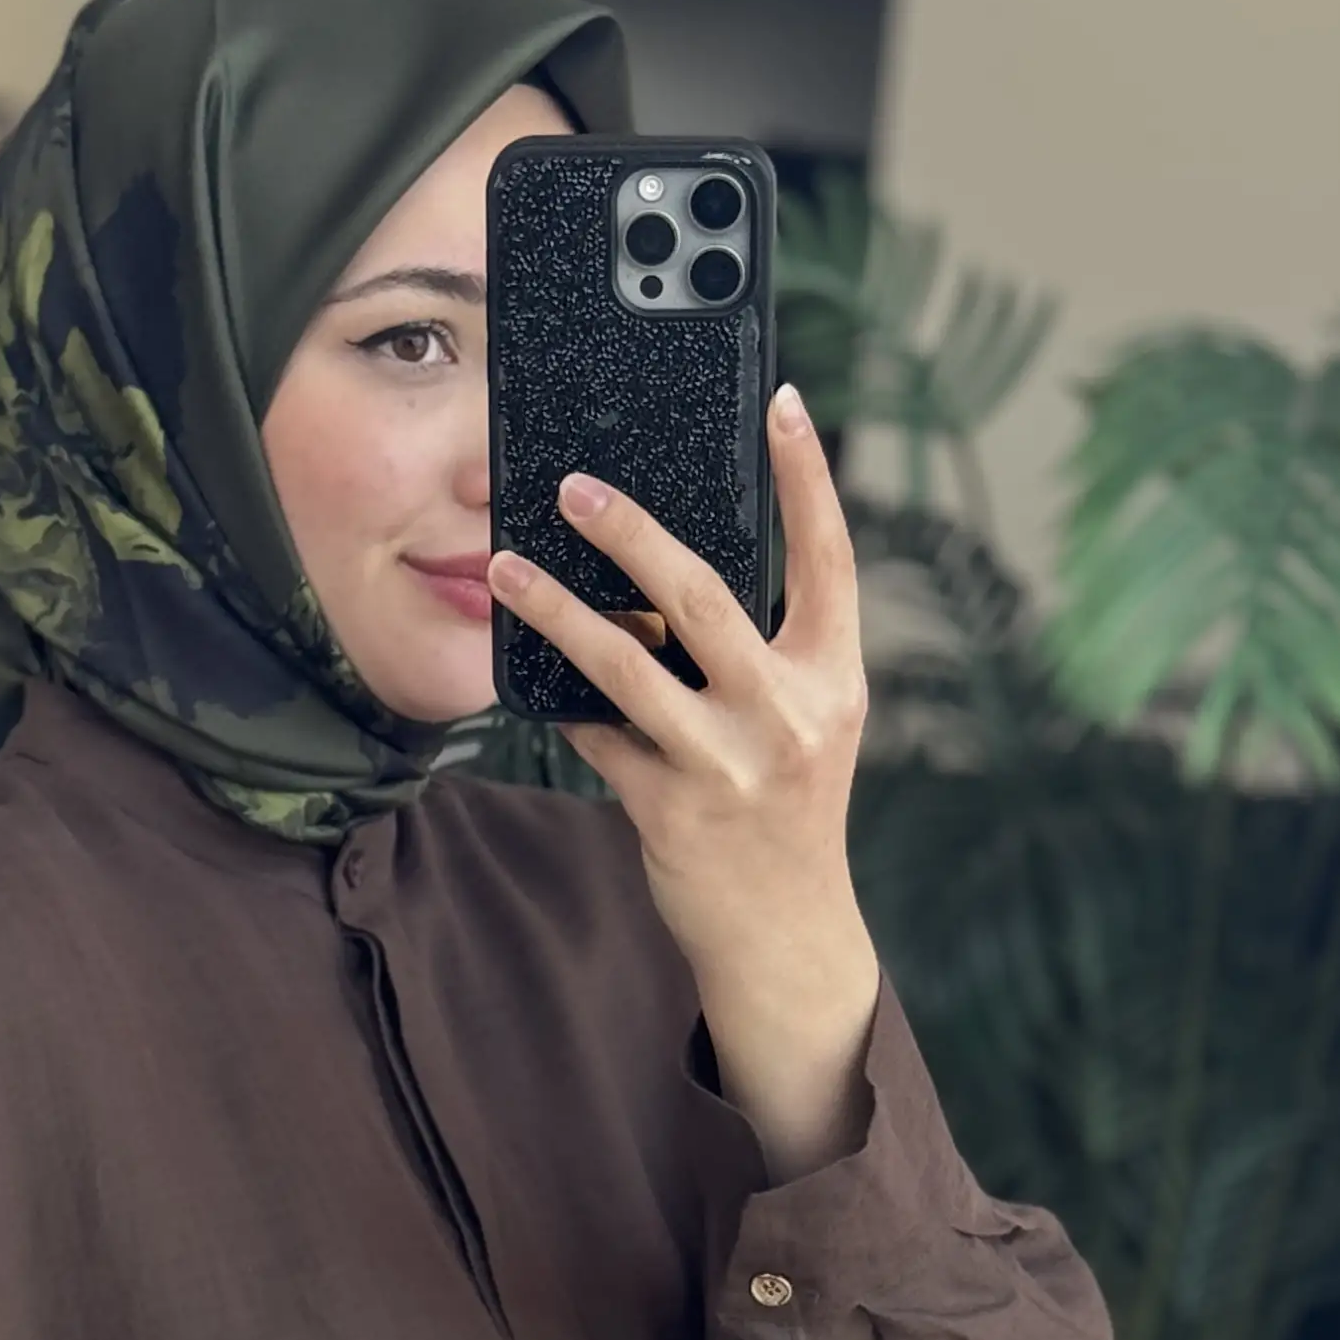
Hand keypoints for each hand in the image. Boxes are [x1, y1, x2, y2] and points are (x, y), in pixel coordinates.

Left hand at [487, 384, 879, 1176]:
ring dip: (557, 610)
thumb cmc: (785, 813)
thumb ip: (762, 657)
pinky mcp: (669, 807)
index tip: (784, 402)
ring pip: (626, 663)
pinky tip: (527, 674)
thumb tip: (669, 578)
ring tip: (506, 570)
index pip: (829, 558)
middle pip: (702, 595)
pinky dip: (564, 703)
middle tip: (571, 487)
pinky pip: (599, 735)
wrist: (785, 937)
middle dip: (631, 531)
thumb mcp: (804, 726)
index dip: (809, 477)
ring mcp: (727, 762)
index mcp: (832, 678)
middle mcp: (788, 713)